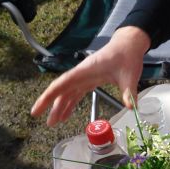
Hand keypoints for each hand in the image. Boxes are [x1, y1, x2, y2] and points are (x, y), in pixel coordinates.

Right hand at [30, 26, 151, 125]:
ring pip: (68, 92)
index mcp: (86, 70)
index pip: (62, 84)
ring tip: (54, 122)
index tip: (37, 109)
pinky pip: (77, 92)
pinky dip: (71, 103)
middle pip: (62, 90)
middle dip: (52, 106)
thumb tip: (131, 107)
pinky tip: (66, 114)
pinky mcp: (90, 79)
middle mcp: (81, 73)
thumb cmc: (127, 57)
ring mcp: (85, 76)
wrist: (129, 45)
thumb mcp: (130, 75)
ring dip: (61, 107)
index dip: (48, 97)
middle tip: (47, 123)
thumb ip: (129, 91)